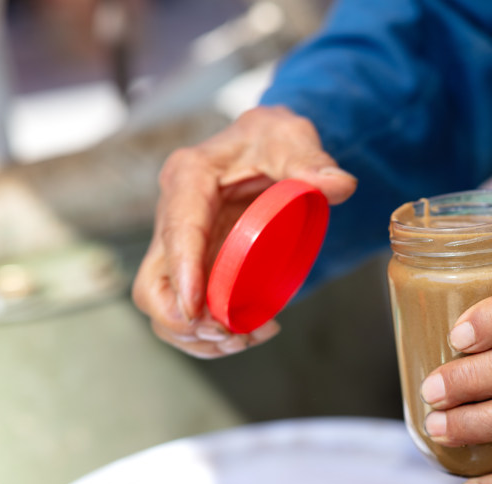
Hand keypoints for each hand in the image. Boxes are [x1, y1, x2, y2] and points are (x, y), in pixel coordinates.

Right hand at [133, 106, 356, 357]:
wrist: (265, 143)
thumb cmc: (272, 137)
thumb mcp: (293, 137)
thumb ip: (313, 161)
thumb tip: (338, 185)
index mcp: (190, 177)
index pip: (178, 231)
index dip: (183, 276)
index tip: (197, 312)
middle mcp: (174, 213)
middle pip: (153, 283)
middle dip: (184, 320)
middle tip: (232, 332)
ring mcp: (180, 244)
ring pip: (164, 305)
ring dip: (198, 335)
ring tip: (246, 337)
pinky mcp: (194, 264)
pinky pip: (187, 309)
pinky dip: (210, 332)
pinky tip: (249, 330)